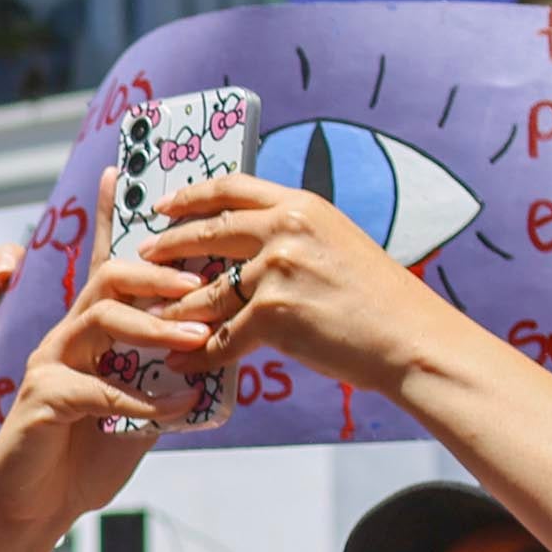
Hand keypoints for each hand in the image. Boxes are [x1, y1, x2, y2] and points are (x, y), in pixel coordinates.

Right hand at [0, 240, 216, 530]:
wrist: (34, 509)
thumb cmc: (85, 458)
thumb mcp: (144, 410)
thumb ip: (171, 377)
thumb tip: (224, 348)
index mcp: (89, 333)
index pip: (107, 264)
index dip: (112, 217)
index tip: (123, 172)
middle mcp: (66, 338)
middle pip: (108, 278)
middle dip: (159, 274)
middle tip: (203, 283)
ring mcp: (49, 366)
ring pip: (100, 319)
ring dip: (155, 327)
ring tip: (199, 339)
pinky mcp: (41, 401)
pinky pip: (95, 389)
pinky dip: (139, 400)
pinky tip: (169, 411)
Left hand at [148, 173, 463, 397]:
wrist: (410, 338)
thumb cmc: (377, 300)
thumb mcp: (336, 244)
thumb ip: (293, 237)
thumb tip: (250, 246)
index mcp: (302, 206)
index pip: (232, 187)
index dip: (191, 195)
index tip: (163, 205)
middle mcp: (286, 229)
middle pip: (206, 232)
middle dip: (168, 246)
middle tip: (142, 256)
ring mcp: (276, 270)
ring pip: (206, 293)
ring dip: (175, 311)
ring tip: (150, 320)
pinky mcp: (272, 313)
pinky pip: (219, 338)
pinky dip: (197, 355)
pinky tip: (180, 364)